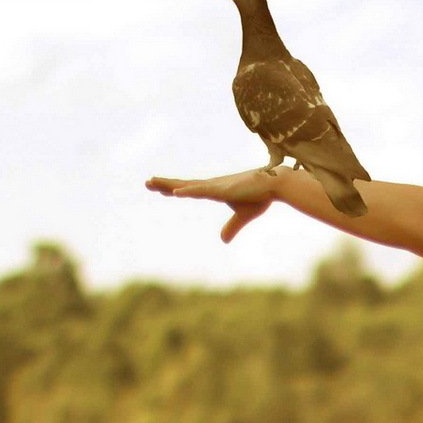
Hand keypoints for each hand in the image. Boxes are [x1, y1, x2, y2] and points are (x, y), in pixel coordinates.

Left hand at [146, 167, 282, 243]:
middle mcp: (212, 186)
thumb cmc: (260, 196)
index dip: (175, 189)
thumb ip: (231, 227)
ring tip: (152, 182)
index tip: (160, 189)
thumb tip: (222, 240)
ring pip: (187, 186)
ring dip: (169, 184)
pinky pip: (201, 190)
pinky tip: (175, 192)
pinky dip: (188, 191)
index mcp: (215, 191)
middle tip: (147, 182)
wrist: (275, 185)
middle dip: (165, 184)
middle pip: (184, 185)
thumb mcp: (242, 216)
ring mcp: (215, 186)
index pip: (190, 189)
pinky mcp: (222, 189)